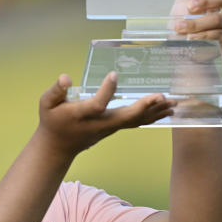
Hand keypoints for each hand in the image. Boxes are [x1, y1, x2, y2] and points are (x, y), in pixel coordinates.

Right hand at [35, 72, 174, 157]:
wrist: (58, 146)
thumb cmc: (52, 121)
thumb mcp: (46, 103)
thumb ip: (56, 90)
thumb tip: (66, 77)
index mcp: (84, 114)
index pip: (98, 104)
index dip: (106, 90)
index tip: (114, 74)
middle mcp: (101, 123)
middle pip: (127, 117)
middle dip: (145, 107)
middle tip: (164, 97)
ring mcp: (110, 127)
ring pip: (136, 121)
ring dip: (156, 113)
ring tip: (175, 104)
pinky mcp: (115, 127)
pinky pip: (137, 122)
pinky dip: (152, 116)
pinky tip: (165, 112)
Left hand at [169, 0, 221, 67]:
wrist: (183, 65)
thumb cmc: (183, 35)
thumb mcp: (181, 7)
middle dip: (207, 0)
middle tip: (188, 7)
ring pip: (221, 18)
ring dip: (198, 22)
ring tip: (180, 28)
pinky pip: (221, 36)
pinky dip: (203, 36)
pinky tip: (191, 40)